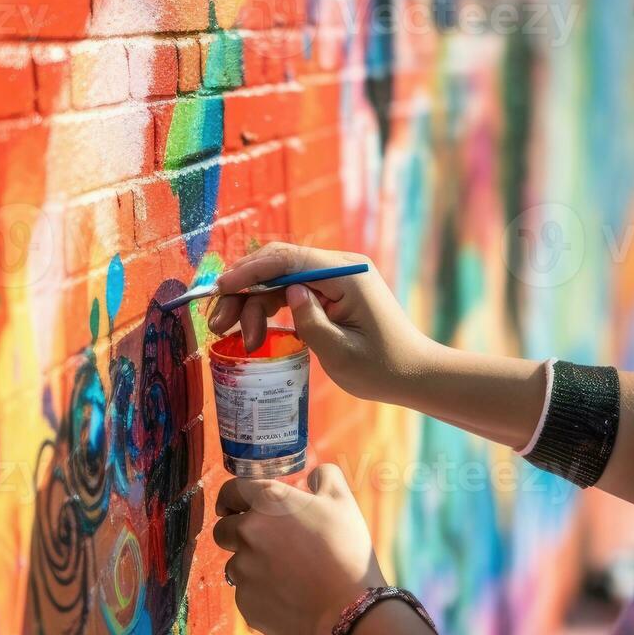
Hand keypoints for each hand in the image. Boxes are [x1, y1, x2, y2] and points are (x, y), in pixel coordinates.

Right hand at [206, 242, 437, 403]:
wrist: (415, 375)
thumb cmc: (383, 368)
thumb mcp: (341, 353)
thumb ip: (310, 321)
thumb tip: (287, 292)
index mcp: (347, 274)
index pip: (289, 259)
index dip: (250, 271)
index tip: (221, 289)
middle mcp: (341, 268)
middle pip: (279, 266)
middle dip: (244, 291)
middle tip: (218, 324)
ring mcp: (336, 279)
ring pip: (280, 280)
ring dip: (253, 305)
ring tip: (237, 339)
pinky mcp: (331, 294)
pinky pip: (291, 292)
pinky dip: (269, 310)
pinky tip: (254, 333)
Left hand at [212, 464, 383, 634]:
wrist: (349, 610)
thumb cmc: (347, 552)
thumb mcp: (344, 502)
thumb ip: (325, 477)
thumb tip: (313, 476)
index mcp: (268, 503)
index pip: (231, 491)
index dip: (232, 497)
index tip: (234, 505)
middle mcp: (248, 533)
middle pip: (223, 529)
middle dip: (237, 533)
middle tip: (267, 542)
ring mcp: (244, 570)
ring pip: (236, 564)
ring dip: (252, 565)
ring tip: (287, 574)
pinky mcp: (245, 602)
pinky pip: (246, 593)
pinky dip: (261, 592)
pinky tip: (289, 596)